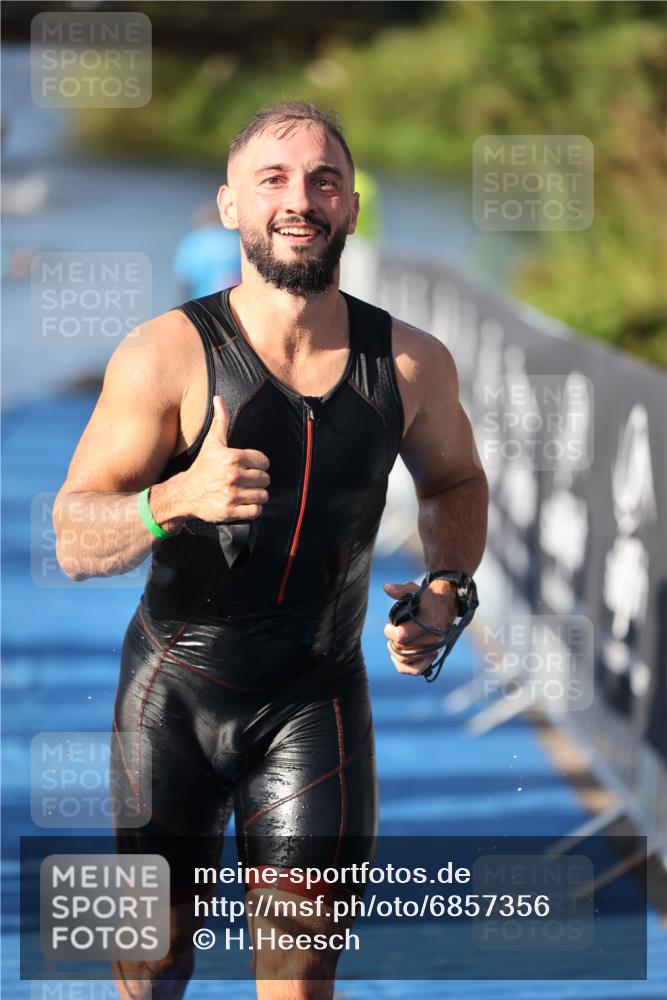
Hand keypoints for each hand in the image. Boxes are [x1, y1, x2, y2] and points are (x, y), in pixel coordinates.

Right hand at [179, 395, 270, 522]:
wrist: (184, 492)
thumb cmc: (202, 466)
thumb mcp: (212, 442)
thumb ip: (220, 420)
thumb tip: (218, 398)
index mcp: (233, 457)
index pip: (264, 462)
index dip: (258, 465)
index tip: (249, 468)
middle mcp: (233, 475)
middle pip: (265, 479)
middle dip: (258, 481)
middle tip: (246, 481)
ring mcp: (232, 494)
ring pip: (263, 495)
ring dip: (257, 495)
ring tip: (246, 492)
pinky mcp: (230, 511)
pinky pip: (256, 510)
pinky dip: (253, 509)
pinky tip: (244, 503)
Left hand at [383, 579, 457, 675]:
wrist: (447, 605)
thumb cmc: (428, 598)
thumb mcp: (415, 590)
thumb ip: (400, 590)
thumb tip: (386, 587)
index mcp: (427, 623)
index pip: (401, 636)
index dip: (390, 631)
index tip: (389, 625)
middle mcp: (431, 639)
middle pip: (401, 650)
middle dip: (392, 641)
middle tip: (393, 631)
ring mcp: (433, 649)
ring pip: (405, 661)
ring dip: (396, 652)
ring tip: (395, 642)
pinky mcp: (432, 655)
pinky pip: (416, 670)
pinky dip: (404, 668)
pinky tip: (397, 658)